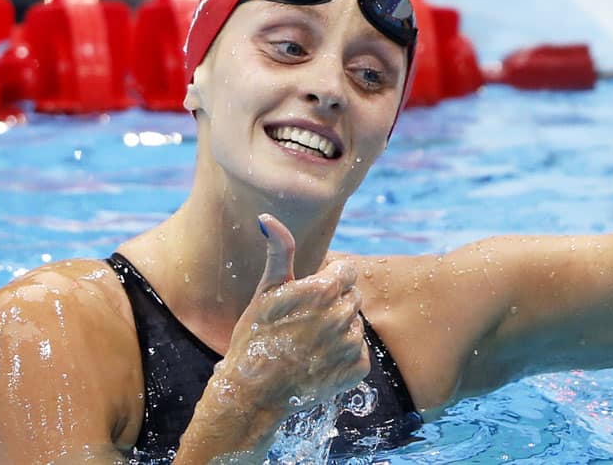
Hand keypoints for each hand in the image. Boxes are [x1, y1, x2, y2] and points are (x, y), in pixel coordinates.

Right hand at [214, 213, 369, 415]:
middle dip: (334, 304)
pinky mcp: (357, 369)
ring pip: (356, 324)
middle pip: (352, 297)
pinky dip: (343, 356)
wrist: (253, 393)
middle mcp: (341, 316)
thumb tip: (267, 218)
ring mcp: (350, 345)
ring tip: (309, 342)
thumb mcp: (265, 291)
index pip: (348, 271)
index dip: (330, 279)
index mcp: (322, 291)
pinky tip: (318, 360)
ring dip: (338, 330)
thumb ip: (279, 252)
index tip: (312, 292)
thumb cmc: (255, 337)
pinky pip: (359, 352)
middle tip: (305, 320)